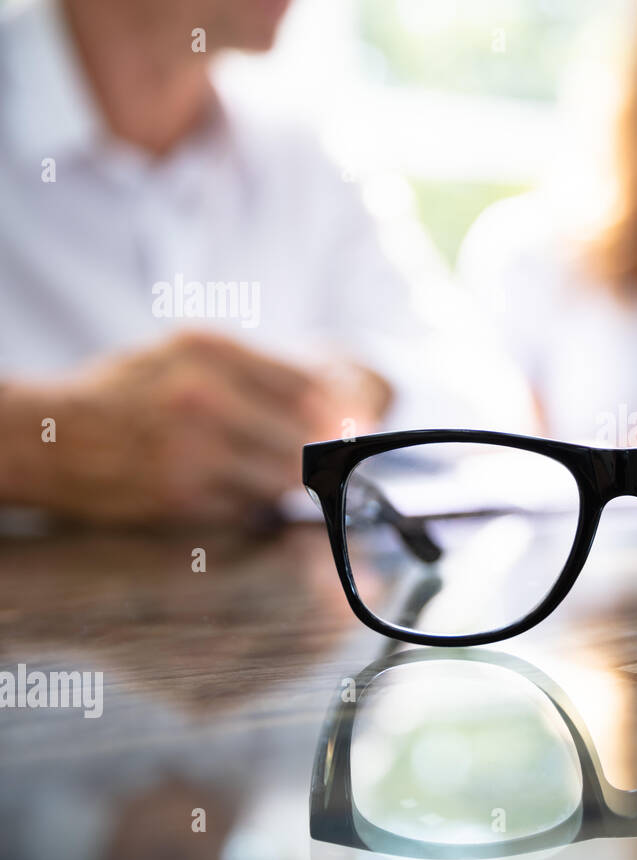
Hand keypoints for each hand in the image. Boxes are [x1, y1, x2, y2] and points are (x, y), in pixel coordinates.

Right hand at [1, 331, 389, 524]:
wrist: (49, 436)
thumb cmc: (131, 394)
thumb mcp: (188, 356)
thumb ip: (259, 371)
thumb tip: (343, 398)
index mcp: (212, 349)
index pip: (312, 383)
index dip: (348, 412)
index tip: (360, 428)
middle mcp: (204, 394)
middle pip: (309, 434)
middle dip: (333, 455)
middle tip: (338, 464)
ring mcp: (192, 447)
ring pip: (286, 475)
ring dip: (297, 483)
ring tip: (284, 478)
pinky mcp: (181, 495)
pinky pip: (250, 505)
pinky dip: (257, 503)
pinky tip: (238, 492)